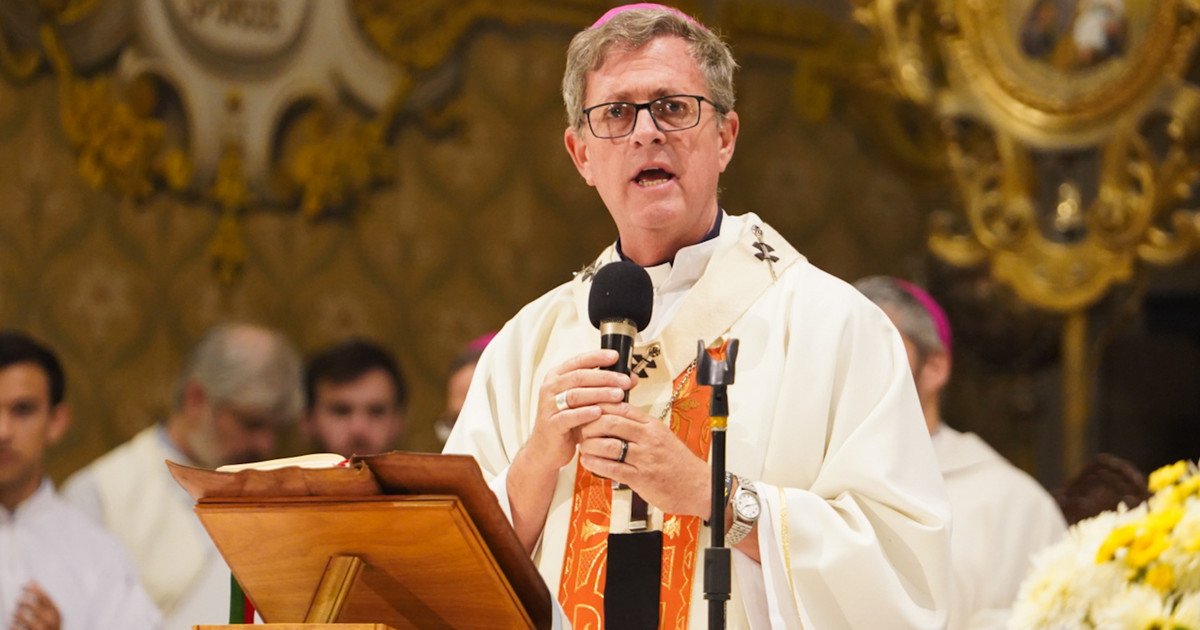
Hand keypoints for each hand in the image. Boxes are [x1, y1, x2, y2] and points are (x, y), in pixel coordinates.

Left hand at [10, 583, 59, 629]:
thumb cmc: (51, 627)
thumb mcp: (52, 615)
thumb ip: (44, 601)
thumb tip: (33, 582)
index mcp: (56, 612)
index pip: (44, 596)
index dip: (33, 589)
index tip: (24, 586)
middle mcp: (49, 620)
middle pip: (31, 605)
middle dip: (22, 601)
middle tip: (19, 601)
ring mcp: (40, 629)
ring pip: (22, 616)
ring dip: (16, 613)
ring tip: (15, 613)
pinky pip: (16, 628)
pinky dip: (13, 626)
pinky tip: (12, 624)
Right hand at [521, 349, 631, 474]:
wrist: (547, 449)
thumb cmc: (567, 422)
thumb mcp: (585, 401)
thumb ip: (603, 387)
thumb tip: (630, 378)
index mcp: (557, 377)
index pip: (578, 361)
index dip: (597, 357)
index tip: (615, 356)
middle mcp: (550, 388)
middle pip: (579, 376)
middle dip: (605, 377)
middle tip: (624, 381)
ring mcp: (549, 406)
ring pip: (575, 395)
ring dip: (599, 394)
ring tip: (618, 395)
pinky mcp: (551, 424)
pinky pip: (569, 416)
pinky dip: (585, 414)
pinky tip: (599, 412)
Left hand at [577, 402, 710, 518]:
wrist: (699, 487)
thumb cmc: (679, 463)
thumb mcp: (661, 436)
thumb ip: (639, 427)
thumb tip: (614, 417)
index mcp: (652, 425)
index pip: (620, 406)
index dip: (599, 406)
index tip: (587, 410)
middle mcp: (648, 438)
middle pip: (610, 422)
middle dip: (589, 425)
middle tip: (580, 429)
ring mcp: (644, 458)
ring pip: (607, 445)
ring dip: (589, 446)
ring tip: (583, 447)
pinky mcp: (640, 478)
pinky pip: (611, 468)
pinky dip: (595, 464)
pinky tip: (588, 462)